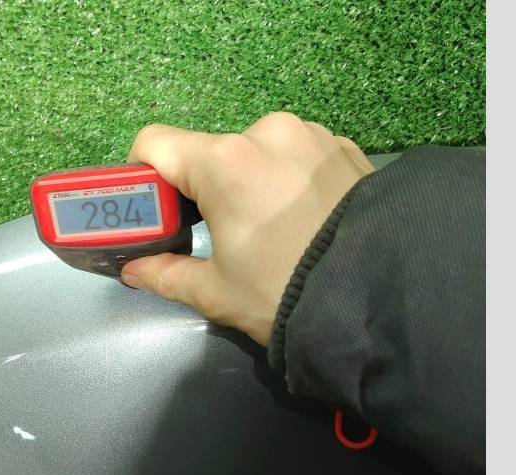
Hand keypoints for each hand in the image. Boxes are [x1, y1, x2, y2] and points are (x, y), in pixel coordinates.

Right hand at [121, 112, 373, 346]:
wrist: (386, 296)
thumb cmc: (288, 292)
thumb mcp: (217, 293)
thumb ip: (165, 275)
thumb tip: (133, 271)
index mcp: (224, 162)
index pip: (153, 143)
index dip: (144, 176)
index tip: (157, 210)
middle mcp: (264, 132)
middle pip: (207, 150)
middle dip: (202, 187)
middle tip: (217, 231)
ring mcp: (309, 133)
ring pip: (253, 149)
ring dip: (247, 178)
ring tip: (270, 228)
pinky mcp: (342, 144)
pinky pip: (294, 152)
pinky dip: (286, 176)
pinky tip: (304, 217)